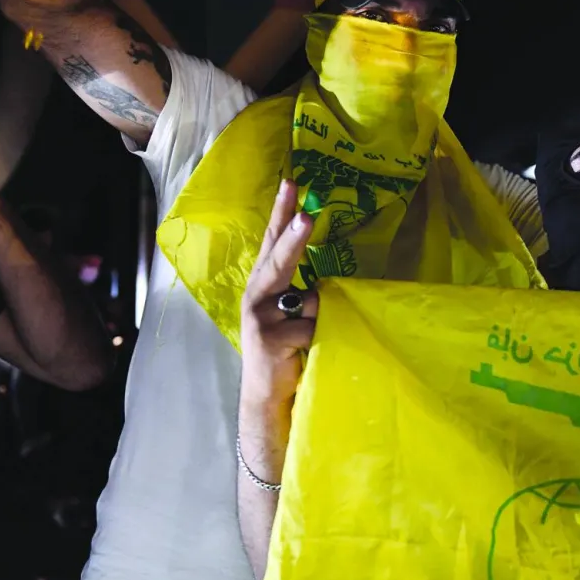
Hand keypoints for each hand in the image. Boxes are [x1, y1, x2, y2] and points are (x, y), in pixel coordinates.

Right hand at [241, 180, 317, 411]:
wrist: (267, 396)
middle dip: (293, 234)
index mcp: (263, 284)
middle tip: (308, 213)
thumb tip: (324, 281)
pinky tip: (304, 354)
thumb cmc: (285, 352)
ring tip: (303, 341)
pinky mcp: (270, 337)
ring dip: (318, 320)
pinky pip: (314, 327)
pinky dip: (319, 339)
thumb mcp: (291, 315)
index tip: (291, 183)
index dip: (282, 213)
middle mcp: (256, 294)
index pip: (273, 241)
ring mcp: (260, 315)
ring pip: (309, 300)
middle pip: (278, 258)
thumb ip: (300, 293)